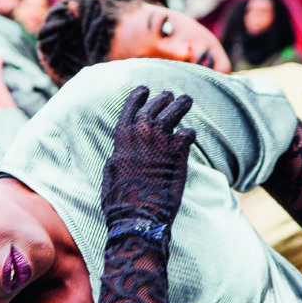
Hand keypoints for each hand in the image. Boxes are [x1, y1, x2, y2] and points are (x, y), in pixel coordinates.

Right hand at [102, 87, 195, 227]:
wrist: (139, 213)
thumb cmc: (120, 198)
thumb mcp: (111, 172)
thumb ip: (119, 155)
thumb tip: (120, 151)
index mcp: (122, 136)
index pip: (130, 107)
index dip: (138, 97)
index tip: (144, 89)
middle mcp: (142, 132)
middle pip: (156, 106)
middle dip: (163, 99)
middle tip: (170, 96)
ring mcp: (161, 139)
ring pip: (175, 111)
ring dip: (181, 105)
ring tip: (187, 101)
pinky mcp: (179, 152)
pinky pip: (188, 134)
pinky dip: (190, 135)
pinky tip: (190, 137)